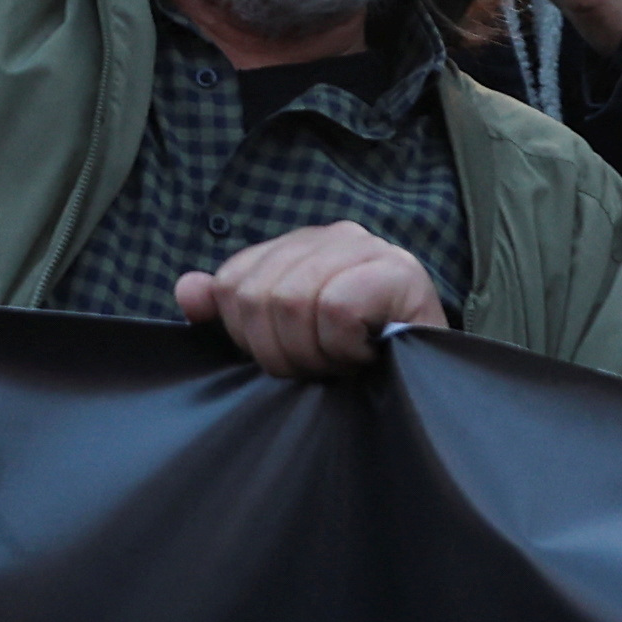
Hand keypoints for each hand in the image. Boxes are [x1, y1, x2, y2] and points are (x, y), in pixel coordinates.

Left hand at [174, 221, 447, 378]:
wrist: (434, 387)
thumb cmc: (359, 365)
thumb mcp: (288, 340)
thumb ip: (236, 312)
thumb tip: (188, 289)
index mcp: (300, 245)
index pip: (233, 282)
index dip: (248, 337)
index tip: (289, 358)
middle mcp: (333, 234)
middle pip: (257, 296)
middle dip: (280, 353)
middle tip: (319, 368)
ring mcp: (368, 247)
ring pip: (292, 302)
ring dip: (314, 354)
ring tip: (342, 363)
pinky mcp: (400, 271)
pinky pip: (335, 309)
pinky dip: (342, 346)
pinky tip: (364, 354)